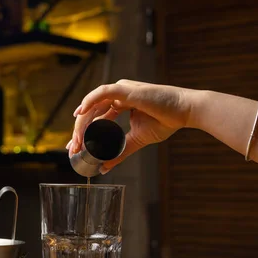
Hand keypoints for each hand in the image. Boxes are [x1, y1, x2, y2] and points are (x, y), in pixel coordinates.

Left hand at [68, 80, 192, 172]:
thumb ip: (121, 151)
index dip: (83, 131)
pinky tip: (79, 113)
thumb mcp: (138, 139)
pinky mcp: (127, 89)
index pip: (96, 116)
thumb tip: (104, 167)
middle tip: (73, 148)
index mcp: (121, 103)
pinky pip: (102, 92)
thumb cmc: (166, 121)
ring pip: (93, 104)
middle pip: (91, 111)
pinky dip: (89, 101)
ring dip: (82, 122)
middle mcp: (118, 95)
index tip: (75, 147)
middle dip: (79, 130)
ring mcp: (121, 90)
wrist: (184, 112)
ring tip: (76, 140)